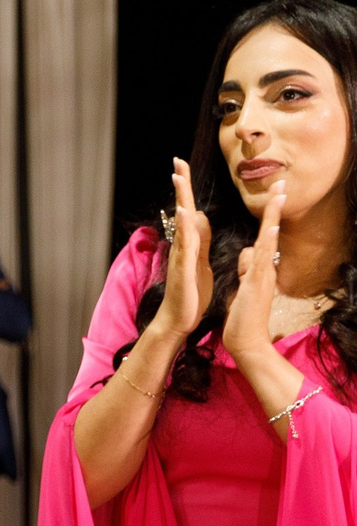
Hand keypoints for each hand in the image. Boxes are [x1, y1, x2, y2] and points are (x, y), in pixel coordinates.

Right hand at [158, 157, 211, 342]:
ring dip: (181, 198)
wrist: (179, 320)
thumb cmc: (190, 295)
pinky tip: (184, 210)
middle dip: (181, 185)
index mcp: (190, 244)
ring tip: (179, 177)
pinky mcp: (183, 267)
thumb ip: (200, 240)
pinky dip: (184, 226)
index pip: (190, 211)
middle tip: (178, 161)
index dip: (188, 190)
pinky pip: (184, 243)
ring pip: (182, 221)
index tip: (184, 168)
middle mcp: (182, 245)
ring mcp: (180, 255)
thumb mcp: (200, 262)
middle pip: (182, 208)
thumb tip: (199, 217)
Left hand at [222, 166, 283, 363]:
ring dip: (273, 218)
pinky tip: (270, 231)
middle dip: (275, 208)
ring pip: (268, 242)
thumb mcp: (243, 287)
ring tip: (279, 195)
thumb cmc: (243, 317)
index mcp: (259, 268)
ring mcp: (263, 276)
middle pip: (270, 232)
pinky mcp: (257, 286)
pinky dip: (267, 246)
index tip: (274, 193)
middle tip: (282, 182)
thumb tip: (248, 253)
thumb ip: (246, 269)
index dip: (268, 215)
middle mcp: (265, 269)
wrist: (246, 342)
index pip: (263, 236)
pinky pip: (263, 262)